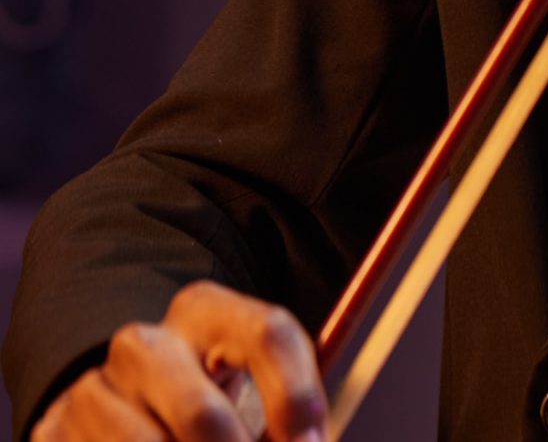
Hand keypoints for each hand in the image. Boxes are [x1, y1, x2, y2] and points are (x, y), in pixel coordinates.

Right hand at [33, 281, 325, 441]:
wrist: (121, 399)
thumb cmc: (210, 390)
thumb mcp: (252, 382)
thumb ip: (286, 413)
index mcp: (206, 312)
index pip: (268, 334)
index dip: (299, 398)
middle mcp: (145, 344)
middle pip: (202, 414)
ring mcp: (92, 391)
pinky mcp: (54, 433)